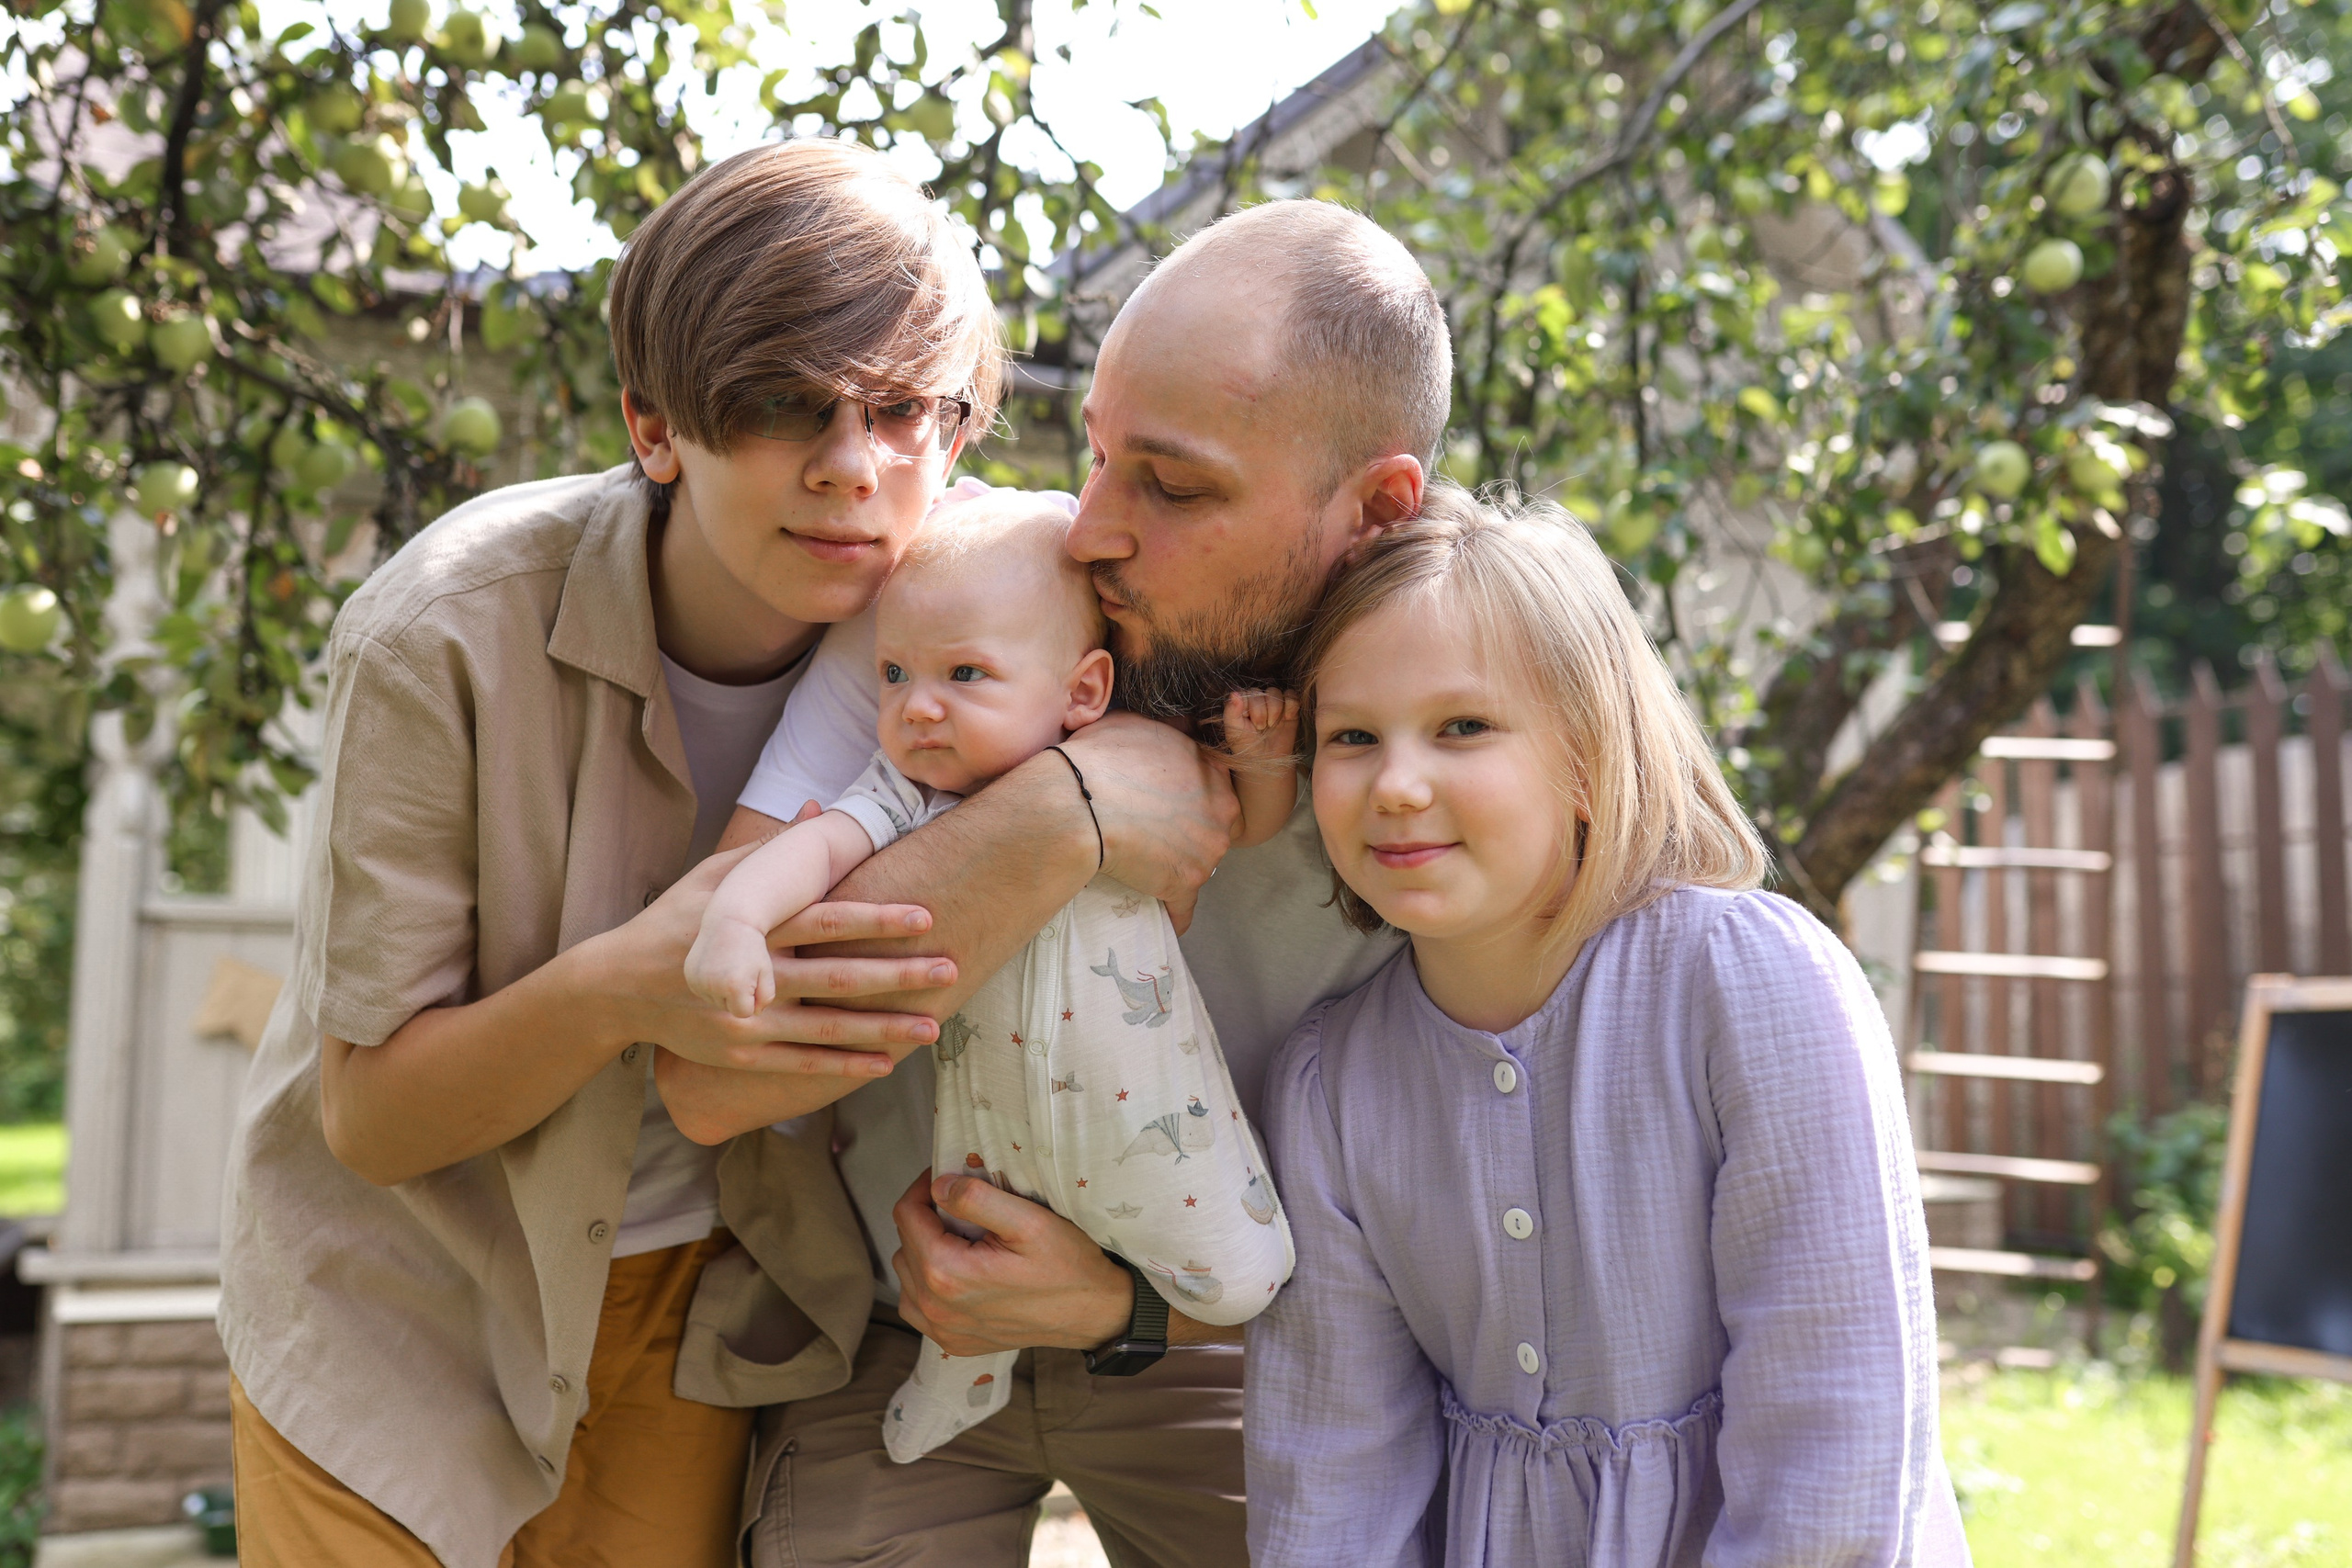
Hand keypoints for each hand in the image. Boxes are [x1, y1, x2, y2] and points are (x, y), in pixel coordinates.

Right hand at [598, 845, 952, 1074]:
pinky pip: (803, 1064)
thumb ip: (770, 850)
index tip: (924, 915)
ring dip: (884, 1029)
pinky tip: (885, 1064)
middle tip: (950, 969)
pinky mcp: (741, 1056)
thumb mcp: (713, 877)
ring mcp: (747, 1023)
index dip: (876, 920)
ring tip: (933, 1026)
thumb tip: (818, 808)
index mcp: (753, 928)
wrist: (617, 988)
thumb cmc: (673, 921)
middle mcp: (754, 977)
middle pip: (837, 979)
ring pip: (828, 1030)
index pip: (825, 922)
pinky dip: (845, 1066)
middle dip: (897, 976)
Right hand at [682, 915, 775, 1017]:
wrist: (729, 921)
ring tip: (728, 967)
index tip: (753, 979)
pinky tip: (716, 967)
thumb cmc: (753, 948)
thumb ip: (765, 998)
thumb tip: (754, 1013)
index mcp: (734, 987)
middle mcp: (712, 985)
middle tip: (740, 970)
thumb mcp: (766, 972)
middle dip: (736, 995)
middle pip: (727, 1007)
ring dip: (722, 990)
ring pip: (714, 1000)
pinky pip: (702, 991)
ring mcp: (698, 980)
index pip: (744, 1013)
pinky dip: (710, 984)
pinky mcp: (689, 975)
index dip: (751, 998)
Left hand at [890, 1169, 1133, 1355]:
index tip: (948, 1177)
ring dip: (924, 1249)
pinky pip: (918, 1305)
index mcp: (946, 1273)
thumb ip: (977, 1199)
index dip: (923, 1187)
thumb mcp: (1029, 1221)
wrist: (1091, 1313)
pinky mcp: (952, 1342)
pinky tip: (957, 1273)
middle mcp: (935, 1307)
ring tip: (960, 1238)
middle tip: (961, 1206)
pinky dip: (927, 1284)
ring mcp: (942, 1330)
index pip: (906, 1215)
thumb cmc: (1066, 1265)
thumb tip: (939, 1186)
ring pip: (907, 1273)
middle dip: (926, 1217)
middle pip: (905, 1242)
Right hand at [1058, 712, 1238, 934]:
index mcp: (1211, 770)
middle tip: (1159, 837)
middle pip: (1217, 828)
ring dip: (1182, 869)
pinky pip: (1185, 909)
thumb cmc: (1100, 759)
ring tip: (1150, 871)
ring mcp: (1207, 850)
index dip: (1194, 800)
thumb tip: (1177, 728)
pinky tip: (1164, 917)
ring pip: (1202, 865)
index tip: (1171, 808)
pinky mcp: (1185, 883)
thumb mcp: (1137, 725)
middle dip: (1195, 834)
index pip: (1217, 790)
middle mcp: (1221, 809)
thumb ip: (1167, 732)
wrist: (1078, 804)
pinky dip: (1174, 914)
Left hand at [1222, 688, 1299, 761]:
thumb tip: (1234, 693)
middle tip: (1261, 728)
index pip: (1248, 693)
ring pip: (1276, 692)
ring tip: (1272, 724)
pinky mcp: (1290, 708)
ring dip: (1275, 709)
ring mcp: (1274, 703)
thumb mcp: (1234, 732)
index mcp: (1242, 703)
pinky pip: (1292, 696)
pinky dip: (1291, 706)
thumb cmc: (1247, 747)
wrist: (1267, 761)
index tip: (1251, 724)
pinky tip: (1287, 718)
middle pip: (1262, 692)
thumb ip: (1231, 711)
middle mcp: (1258, 700)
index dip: (1251, 707)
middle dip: (1263, 712)